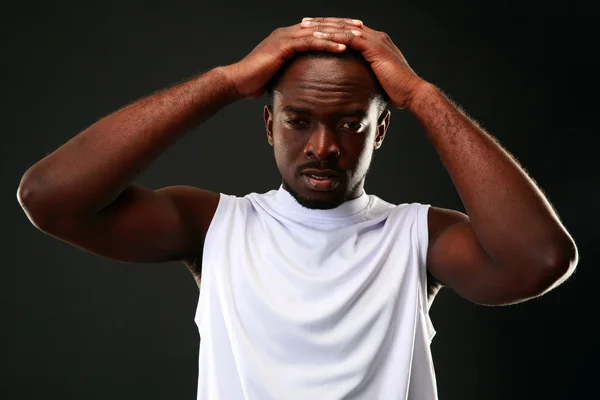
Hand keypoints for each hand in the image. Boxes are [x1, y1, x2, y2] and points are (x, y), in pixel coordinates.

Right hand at [220, 18, 362, 98]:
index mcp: (289, 36)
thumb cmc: (256, 81)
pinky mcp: (283, 46)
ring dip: (339, 33)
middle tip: (362, 27)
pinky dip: (327, 44)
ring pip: (319, 31)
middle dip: (342, 25)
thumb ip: (293, 70)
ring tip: (358, 36)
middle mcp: (288, 32)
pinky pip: (310, 42)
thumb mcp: (280, 73)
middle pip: (321, 24)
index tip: (354, 31)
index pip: (317, 28)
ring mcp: (285, 37)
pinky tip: (342, 48)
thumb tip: (305, 81)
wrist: (238, 81)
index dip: (336, 28)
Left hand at [300, 17, 426, 108]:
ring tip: (306, 26)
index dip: (332, 28)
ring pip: (344, 27)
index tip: (315, 28)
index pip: (350, 29)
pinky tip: (317, 37)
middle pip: (344, 23)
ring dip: (324, 26)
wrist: (412, 92)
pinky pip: (348, 38)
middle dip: (324, 22)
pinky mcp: (373, 48)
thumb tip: (356, 86)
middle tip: (305, 21)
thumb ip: (366, 76)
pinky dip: (332, 37)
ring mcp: (375, 40)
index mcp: (376, 42)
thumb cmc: (397, 91)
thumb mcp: (377, 80)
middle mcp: (375, 36)